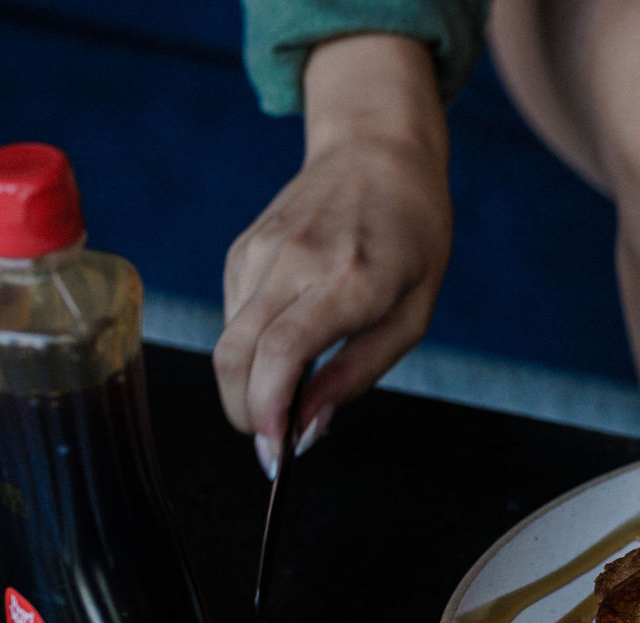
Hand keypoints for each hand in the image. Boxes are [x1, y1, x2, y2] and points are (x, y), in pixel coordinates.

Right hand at [213, 34, 450, 475]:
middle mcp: (294, 262)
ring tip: (286, 398)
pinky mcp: (243, 249)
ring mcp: (260, 251)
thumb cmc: (413, 236)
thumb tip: (308, 424)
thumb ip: (360, 373)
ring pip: (226, 341)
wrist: (378, 151)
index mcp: (349, 280)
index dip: (267, 412)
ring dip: (245, 386)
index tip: (274, 454)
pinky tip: (285, 347)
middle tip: (271, 446)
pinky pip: (233, 317)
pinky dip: (249, 350)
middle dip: (244, 414)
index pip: (281, 354)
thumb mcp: (413, 314)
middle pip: (235, 355)